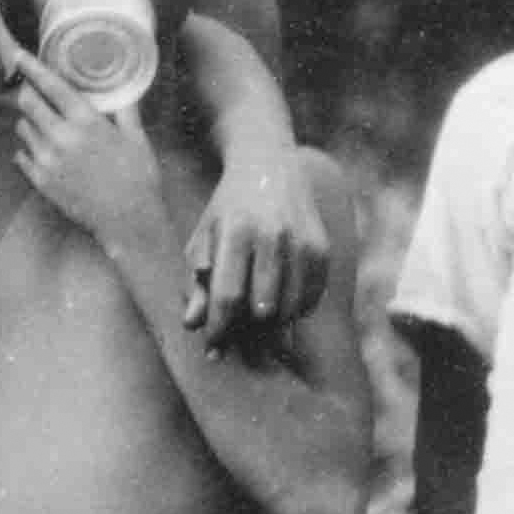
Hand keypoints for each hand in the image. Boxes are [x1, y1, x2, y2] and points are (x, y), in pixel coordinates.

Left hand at [9, 48, 166, 252]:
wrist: (128, 220)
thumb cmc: (138, 177)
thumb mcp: (136, 137)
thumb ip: (124, 110)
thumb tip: (121, 89)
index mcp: (87, 122)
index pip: (53, 86)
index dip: (32, 68)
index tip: (18, 54)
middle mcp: (62, 138)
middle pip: (28, 103)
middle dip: (27, 92)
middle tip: (33, 90)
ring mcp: (47, 161)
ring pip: (22, 128)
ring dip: (29, 121)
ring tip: (47, 124)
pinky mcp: (40, 181)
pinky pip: (21, 155)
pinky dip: (28, 148)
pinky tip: (43, 150)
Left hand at [185, 135, 331, 342]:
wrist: (268, 167)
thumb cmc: (226, 211)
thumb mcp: (202, 239)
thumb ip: (195, 283)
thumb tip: (191, 325)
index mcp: (236, 232)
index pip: (228, 296)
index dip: (219, 328)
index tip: (212, 346)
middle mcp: (273, 236)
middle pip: (262, 308)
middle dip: (246, 334)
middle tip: (236, 340)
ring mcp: (303, 241)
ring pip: (290, 308)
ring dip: (272, 329)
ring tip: (254, 326)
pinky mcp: (323, 248)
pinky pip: (310, 299)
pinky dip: (294, 312)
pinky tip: (278, 306)